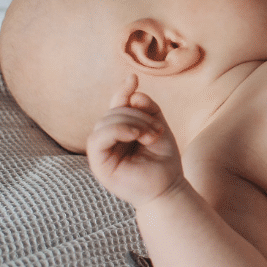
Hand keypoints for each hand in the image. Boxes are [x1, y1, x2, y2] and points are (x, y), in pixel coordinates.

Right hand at [86, 75, 183, 208]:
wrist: (168, 189)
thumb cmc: (164, 161)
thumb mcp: (159, 128)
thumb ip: (147, 109)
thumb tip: (133, 93)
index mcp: (120, 131)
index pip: (117, 106)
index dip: (123, 91)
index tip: (133, 78)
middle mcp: (108, 139)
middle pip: (113, 112)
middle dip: (137, 114)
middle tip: (158, 130)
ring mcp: (101, 151)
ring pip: (106, 121)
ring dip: (132, 123)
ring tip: (152, 136)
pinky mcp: (98, 163)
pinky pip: (98, 138)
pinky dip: (117, 130)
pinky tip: (136, 135)